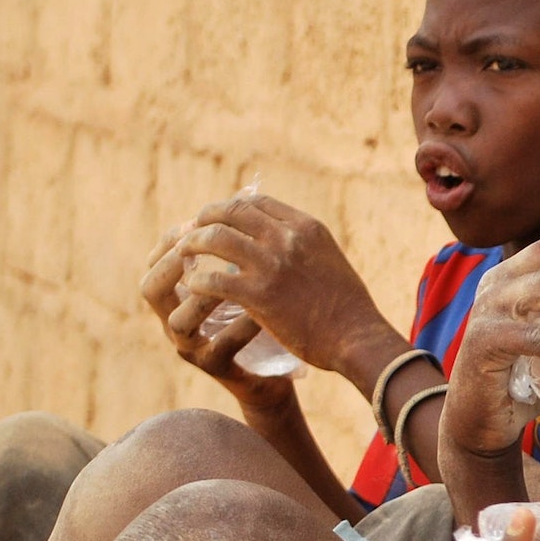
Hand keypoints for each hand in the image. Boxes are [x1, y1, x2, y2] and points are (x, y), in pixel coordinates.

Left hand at [137, 194, 388, 374]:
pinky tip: (192, 286)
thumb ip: (304, 247)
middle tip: (191, 232)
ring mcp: (271, 265)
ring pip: (216, 238)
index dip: (231, 208)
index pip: (257, 202)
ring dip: (193, 244)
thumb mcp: (330, 260)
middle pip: (231, 212)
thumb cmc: (348, 308)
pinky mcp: (259, 295)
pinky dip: (197, 280)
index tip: (217, 219)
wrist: (357, 338)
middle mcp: (287, 238)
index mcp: (305, 227)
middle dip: (205, 219)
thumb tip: (284, 243)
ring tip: (182, 254)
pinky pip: (213, 279)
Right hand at [137, 221, 301, 415]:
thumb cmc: (259, 314)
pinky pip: (222, 346)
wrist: (274, 370)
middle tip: (204, 246)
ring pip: (179, 321)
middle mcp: (174, 323)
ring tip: (236, 277)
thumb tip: (243, 195)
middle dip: (174, 264)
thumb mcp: (246, 276)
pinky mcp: (217, 369)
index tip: (194, 222)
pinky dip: (242, 325)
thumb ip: (236, 246)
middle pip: (150, 289)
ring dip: (205, 295)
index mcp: (175, 297)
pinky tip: (261, 312)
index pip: (154, 262)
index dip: (169, 240)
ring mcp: (192, 349)